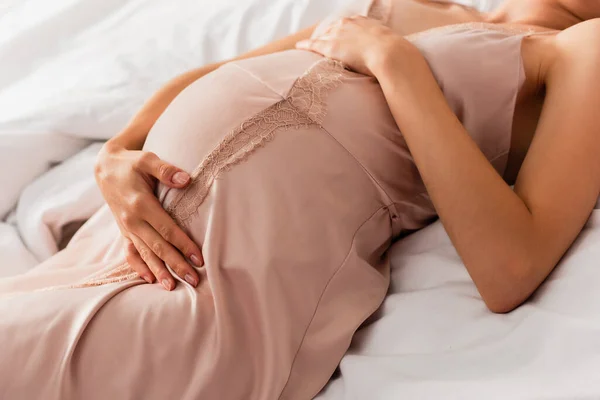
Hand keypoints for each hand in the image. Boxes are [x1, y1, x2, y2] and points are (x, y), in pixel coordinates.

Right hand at [95, 140, 202, 290]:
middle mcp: (132, 220)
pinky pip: (130, 253)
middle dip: (177, 265)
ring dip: (159, 272)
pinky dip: (139, 267)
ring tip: (173, 287)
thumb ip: (166, 170)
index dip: (184, 245)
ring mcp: (126, 228)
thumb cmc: (131, 163)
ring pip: (145, 254)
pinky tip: (150, 279)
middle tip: (194, 280)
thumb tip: (186, 179)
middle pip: (158, 247)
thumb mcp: (147, 159)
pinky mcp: (123, 231)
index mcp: (141, 204)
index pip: (167, 229)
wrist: (105, 167)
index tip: (199, 259)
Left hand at [296, 16, 422, 78]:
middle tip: (325, 46)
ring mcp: (338, 34)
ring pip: (322, 37)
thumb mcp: (391, 46)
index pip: (347, 25)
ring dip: (316, 44)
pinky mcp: (330, 46)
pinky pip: (313, 45)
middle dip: (328, 37)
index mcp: (363, 21)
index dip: (343, 34)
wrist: (391, 55)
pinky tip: (298, 48)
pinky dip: (305, 46)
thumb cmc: (395, 55)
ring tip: (308, 49)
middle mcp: (348, 24)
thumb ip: (386, 49)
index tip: (341, 39)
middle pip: (332, 30)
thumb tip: (396, 59)